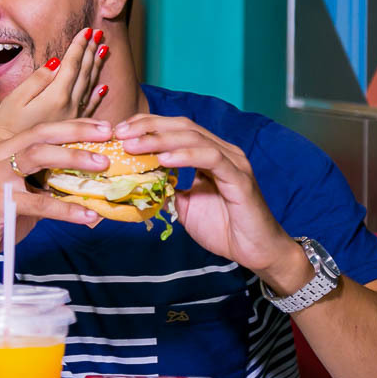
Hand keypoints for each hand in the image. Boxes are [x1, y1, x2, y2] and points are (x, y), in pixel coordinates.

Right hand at [0, 27, 108, 140]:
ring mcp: (73, 116)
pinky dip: (97, 95)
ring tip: (103, 50)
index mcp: (56, 96)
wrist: (12, 157)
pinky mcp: (72, 126)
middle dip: (91, 51)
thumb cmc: (8, 126)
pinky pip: (90, 107)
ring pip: (90, 86)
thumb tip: (56, 62)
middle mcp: (70, 105)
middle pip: (84, 73)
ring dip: (96, 67)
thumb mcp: (16, 99)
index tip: (86, 30)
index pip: (72, 65)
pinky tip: (103, 87)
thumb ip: (37, 80)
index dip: (79, 46)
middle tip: (99, 34)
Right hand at [0, 119, 111, 274]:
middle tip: (107, 134)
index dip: (72, 126)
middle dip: (76, 131)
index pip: (40, 130)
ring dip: (74, 158)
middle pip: (40, 134)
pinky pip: (39, 203)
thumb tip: (87, 189)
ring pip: (38, 156)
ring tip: (103, 165)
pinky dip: (67, 209)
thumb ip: (45, 187)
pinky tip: (88, 216)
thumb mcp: (20, 197)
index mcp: (1, 151)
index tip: (101, 126)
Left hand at [115, 115, 301, 279]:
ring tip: (134, 145)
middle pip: (183, 126)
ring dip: (160, 140)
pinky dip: (186, 156)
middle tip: (120, 134)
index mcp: (210, 153)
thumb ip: (168, 190)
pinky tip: (164, 159)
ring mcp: (233, 163)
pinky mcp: (240, 179)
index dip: (148, 126)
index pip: (176, 128)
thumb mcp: (186, 206)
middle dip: (149, 127)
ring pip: (194, 138)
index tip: (120, 131)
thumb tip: (139, 183)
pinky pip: (211, 159)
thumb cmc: (224, 228)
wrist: (256, 251)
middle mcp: (223, 151)